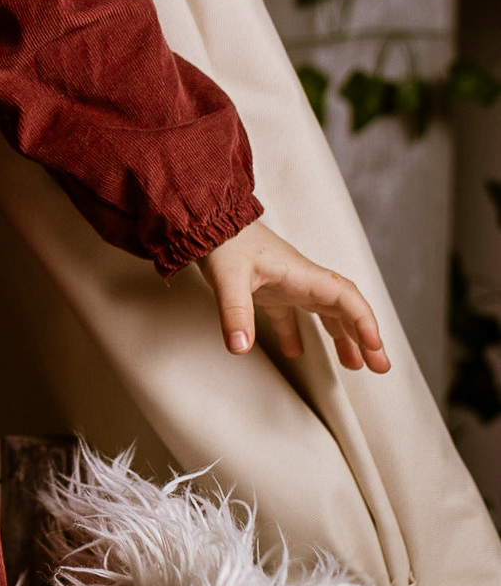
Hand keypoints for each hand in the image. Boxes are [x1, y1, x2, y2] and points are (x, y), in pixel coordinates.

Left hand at [199, 219, 389, 373]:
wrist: (205, 218)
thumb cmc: (222, 241)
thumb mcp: (228, 277)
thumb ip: (235, 312)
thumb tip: (240, 348)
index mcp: (302, 274)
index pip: (345, 297)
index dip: (364, 321)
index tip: (374, 347)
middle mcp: (302, 279)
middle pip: (345, 308)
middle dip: (366, 336)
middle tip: (381, 367)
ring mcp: (287, 284)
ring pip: (325, 312)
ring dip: (343, 337)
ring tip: (355, 366)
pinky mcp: (269, 289)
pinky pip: (293, 314)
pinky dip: (298, 334)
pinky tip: (295, 353)